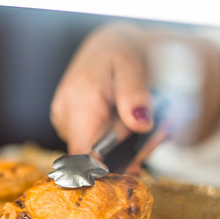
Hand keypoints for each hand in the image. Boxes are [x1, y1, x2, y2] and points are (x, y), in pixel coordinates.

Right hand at [51, 23, 219, 157]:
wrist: (106, 45)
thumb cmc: (121, 52)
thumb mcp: (134, 66)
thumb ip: (136, 95)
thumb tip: (141, 124)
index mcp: (80, 100)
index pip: (82, 155)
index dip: (104, 172)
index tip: (133, 172)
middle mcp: (64, 114)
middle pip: (92, 157)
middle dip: (126, 154)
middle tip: (156, 135)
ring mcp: (63, 121)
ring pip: (92, 152)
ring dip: (122, 147)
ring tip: (144, 124)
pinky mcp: (67, 125)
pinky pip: (90, 144)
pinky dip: (112, 141)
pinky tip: (128, 125)